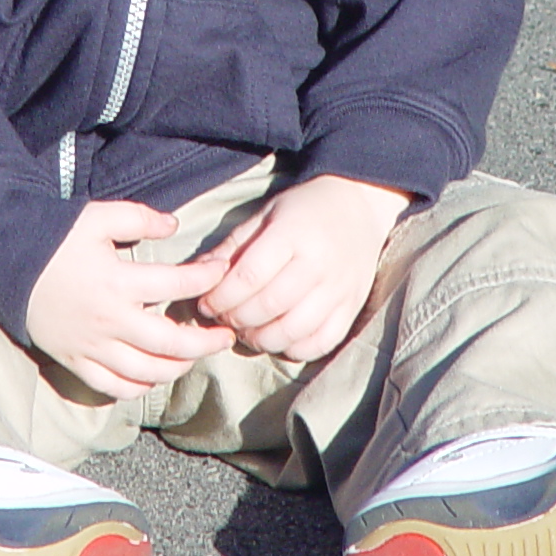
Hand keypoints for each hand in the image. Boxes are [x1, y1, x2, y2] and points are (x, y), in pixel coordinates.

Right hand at [25, 200, 237, 399]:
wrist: (4, 264)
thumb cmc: (52, 238)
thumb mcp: (96, 216)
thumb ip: (139, 218)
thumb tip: (174, 226)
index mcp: (118, 282)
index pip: (176, 284)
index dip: (205, 278)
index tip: (221, 273)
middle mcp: (109, 320)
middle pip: (171, 344)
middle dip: (205, 343)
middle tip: (225, 335)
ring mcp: (92, 346)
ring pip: (147, 372)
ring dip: (177, 367)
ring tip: (192, 356)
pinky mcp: (75, 361)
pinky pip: (113, 387)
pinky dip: (138, 386)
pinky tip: (152, 374)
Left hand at [197, 174, 410, 362]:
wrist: (358, 207)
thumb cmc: (304, 210)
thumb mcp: (265, 216)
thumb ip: (232, 247)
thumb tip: (197, 274)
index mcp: (292, 234)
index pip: (248, 277)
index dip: (220, 296)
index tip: (205, 303)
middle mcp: (318, 265)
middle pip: (268, 307)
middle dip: (235, 318)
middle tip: (223, 317)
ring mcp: (338, 290)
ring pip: (291, 331)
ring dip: (259, 338)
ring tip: (246, 329)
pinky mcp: (352, 308)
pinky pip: (319, 343)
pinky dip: (292, 349)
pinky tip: (277, 337)